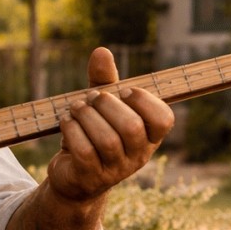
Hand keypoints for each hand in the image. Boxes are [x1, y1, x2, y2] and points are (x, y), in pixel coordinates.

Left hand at [47, 47, 173, 202]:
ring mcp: (115, 170)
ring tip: (76, 107)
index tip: (124, 91)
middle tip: (91, 97)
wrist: (73, 176)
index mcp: (148, 137)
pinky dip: (73, 131)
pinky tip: (67, 122)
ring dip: (87, 116)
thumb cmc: (93, 134)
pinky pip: (84, 152)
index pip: (164, 119)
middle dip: (107, 105)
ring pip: (107, 140)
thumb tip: (101, 51)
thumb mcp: (101, 107)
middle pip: (131, 127)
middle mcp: (137, 156)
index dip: (144, 100)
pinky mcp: (89, 177)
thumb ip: (104, 80)